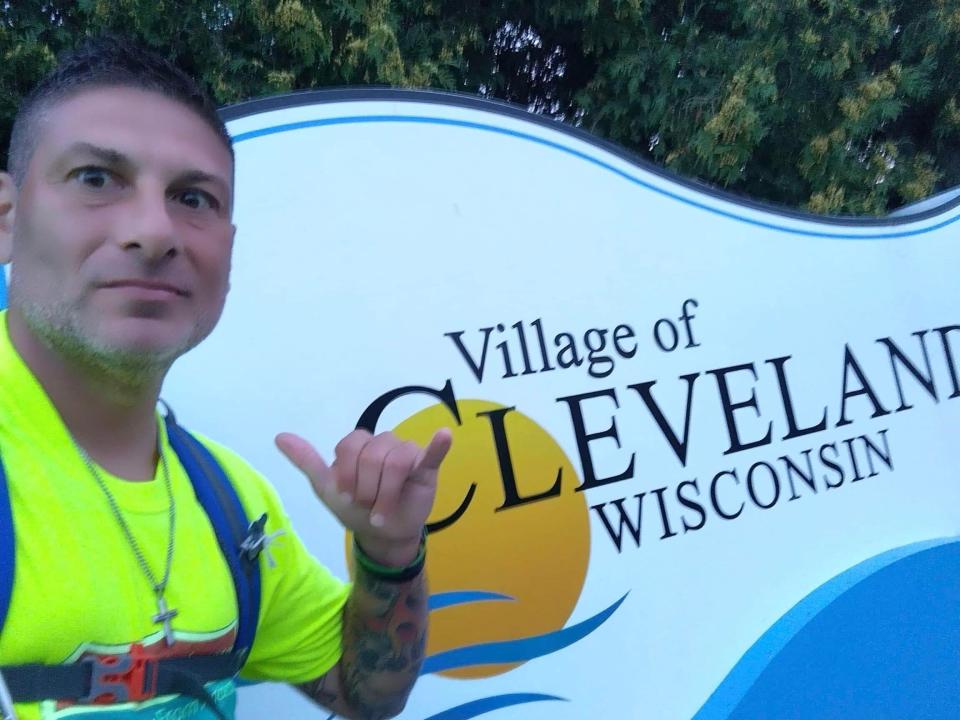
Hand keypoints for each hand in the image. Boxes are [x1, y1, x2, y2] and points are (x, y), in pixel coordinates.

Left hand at [276, 428, 452, 566]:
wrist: (381, 536)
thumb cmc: (356, 509)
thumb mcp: (327, 488)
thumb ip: (307, 461)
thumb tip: (279, 436)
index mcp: (361, 444)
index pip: (351, 445)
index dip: (348, 473)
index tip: (348, 496)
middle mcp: (385, 443)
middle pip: (373, 454)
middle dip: (367, 488)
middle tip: (368, 506)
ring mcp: (408, 453)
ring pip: (397, 461)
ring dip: (387, 494)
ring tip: (383, 512)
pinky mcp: (427, 467)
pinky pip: (432, 452)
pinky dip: (439, 444)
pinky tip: (444, 436)